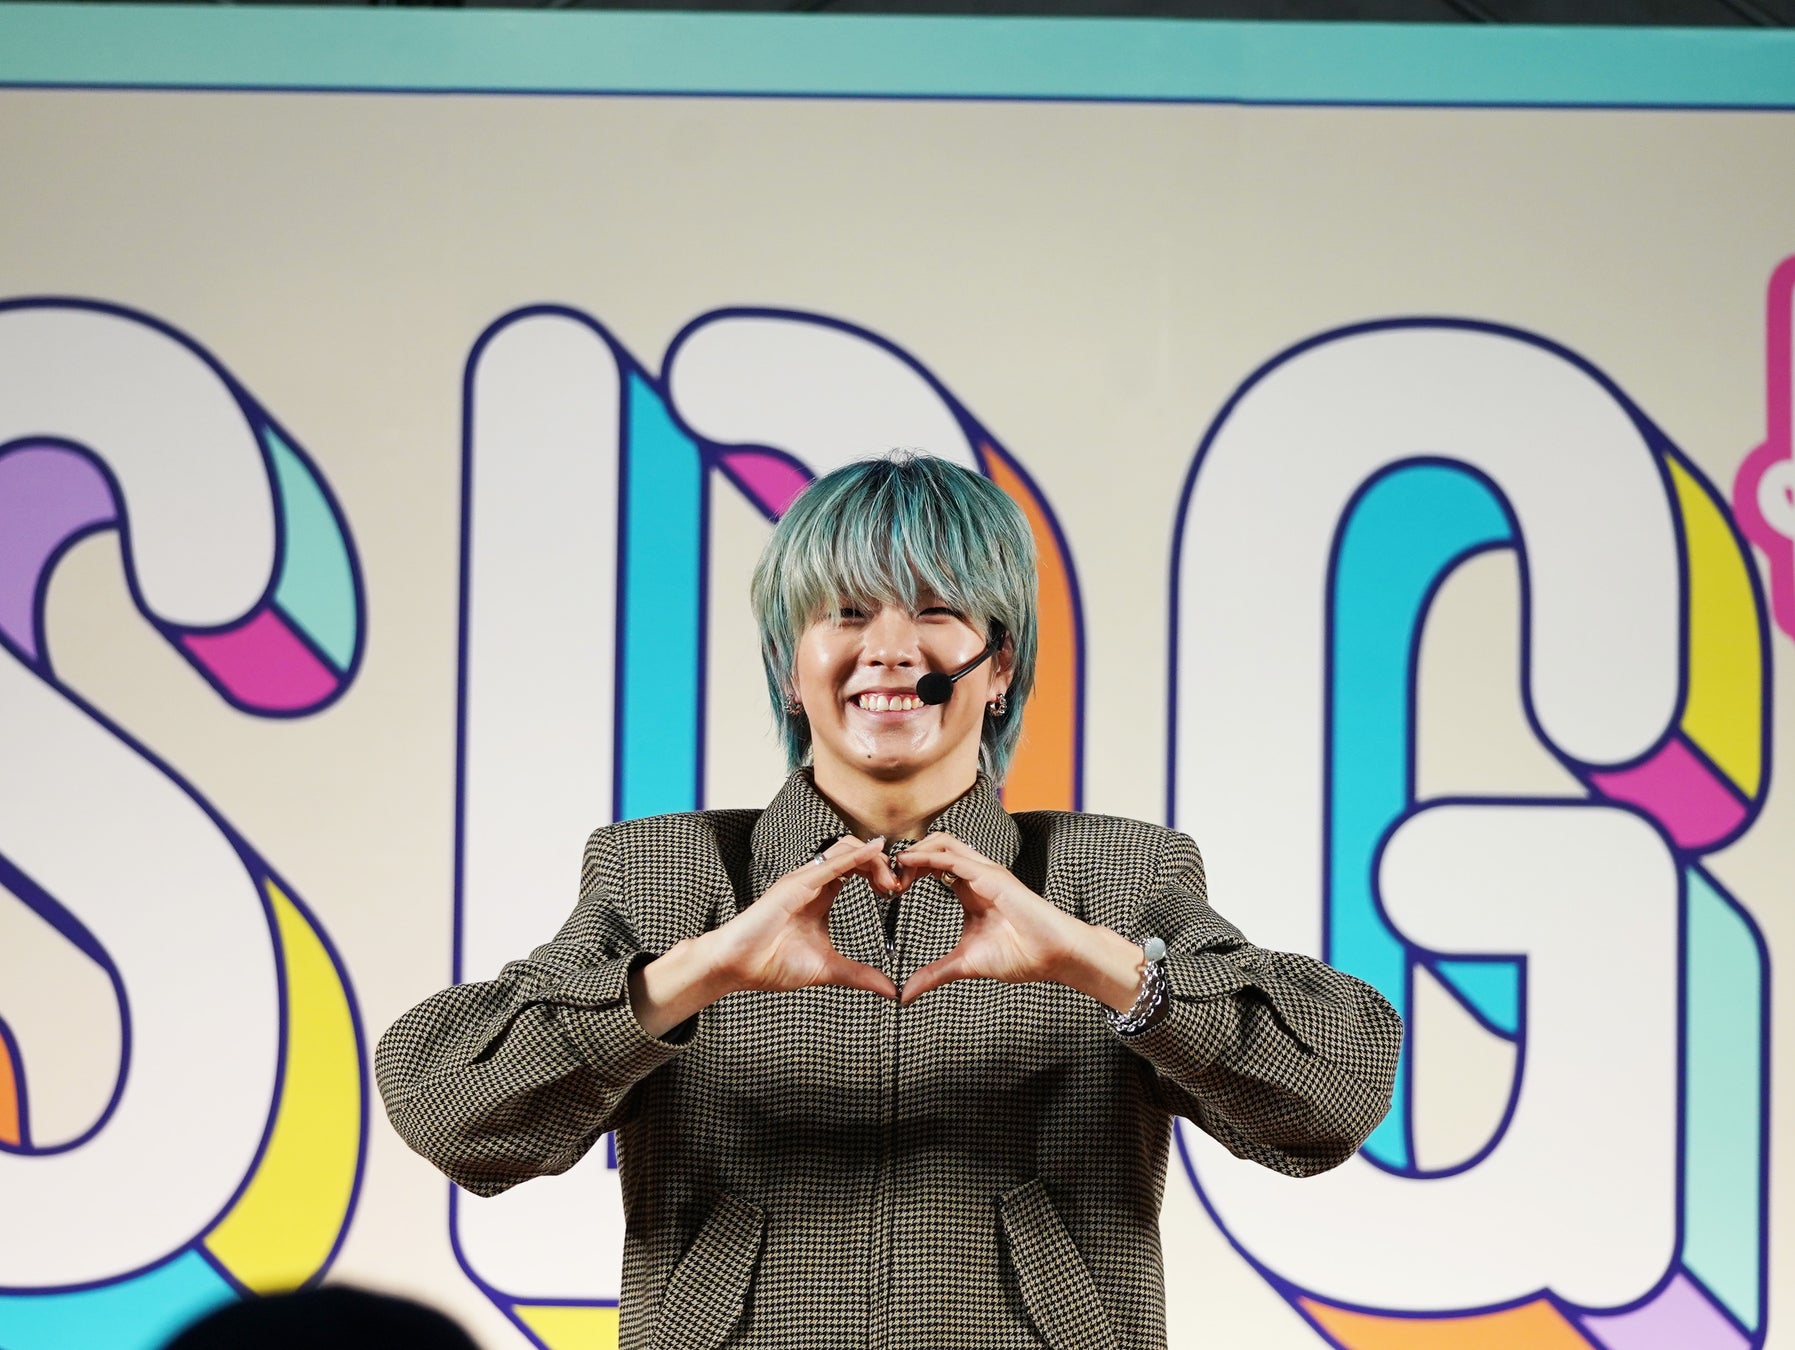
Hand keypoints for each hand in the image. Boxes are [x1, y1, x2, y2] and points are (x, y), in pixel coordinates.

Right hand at [630, 835, 899, 1037]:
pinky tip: (876, 854)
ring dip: (874, 860)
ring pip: (845, 849)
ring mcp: (803, 879)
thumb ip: (860, 975)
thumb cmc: (771, 963)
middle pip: (855, 852)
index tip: (898, 892)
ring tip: (889, 884)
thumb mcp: (828, 969)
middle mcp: (813, 881)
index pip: (858, 868)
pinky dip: (855, 857)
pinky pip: (830, 864)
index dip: (881, 873)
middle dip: (882, 864)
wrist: (736, 967)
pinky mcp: (794, 885)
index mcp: (821, 894)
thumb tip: (890, 990)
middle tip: (898, 887)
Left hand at [895, 833, 1140, 1008]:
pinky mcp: (992, 876)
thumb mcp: (964, 965)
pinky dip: (927, 856)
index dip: (908, 870)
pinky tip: (906, 864)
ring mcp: (985, 871)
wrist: (1053, 956)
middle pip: (934, 846)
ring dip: (913, 852)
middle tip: (885, 880)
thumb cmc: (1019, 956)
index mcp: (969, 888)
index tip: (888, 890)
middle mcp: (976, 874)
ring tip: (893, 872)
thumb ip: (934, 974)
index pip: (932, 864)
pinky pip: (954, 856)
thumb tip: (905, 994)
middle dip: (906, 857)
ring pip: (942, 842)